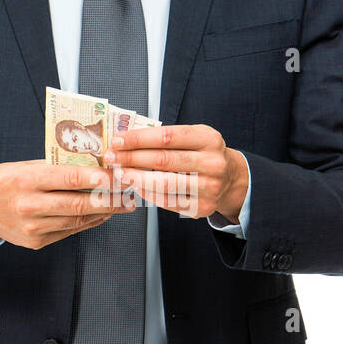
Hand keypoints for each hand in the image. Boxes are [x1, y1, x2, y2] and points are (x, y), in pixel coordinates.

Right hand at [0, 159, 137, 249]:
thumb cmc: (2, 181)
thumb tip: (91, 165)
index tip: (116, 176)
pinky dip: (88, 223)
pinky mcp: (36, 242)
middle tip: (129, 194)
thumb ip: (56, 167)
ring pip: (77, 221)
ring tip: (122, 204)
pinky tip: (101, 215)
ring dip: (104, 213)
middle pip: (78, 205)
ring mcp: (33, 228)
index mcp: (26, 181)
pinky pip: (69, 232)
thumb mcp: (25, 166)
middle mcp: (29, 206)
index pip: (68, 179)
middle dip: (109, 200)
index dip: (96, 179)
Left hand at [104, 124, 248, 221]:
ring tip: (119, 174)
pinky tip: (136, 187)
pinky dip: (148, 193)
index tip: (118, 140)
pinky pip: (168, 201)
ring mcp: (209, 187)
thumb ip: (167, 138)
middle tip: (112, 158)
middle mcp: (211, 162)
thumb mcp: (194, 137)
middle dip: (132, 158)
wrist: (231, 180)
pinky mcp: (202, 206)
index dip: (139, 138)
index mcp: (208, 139)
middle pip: (163, 160)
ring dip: (137, 178)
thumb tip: (127, 140)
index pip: (167, 136)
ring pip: (165, 183)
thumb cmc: (203, 154)